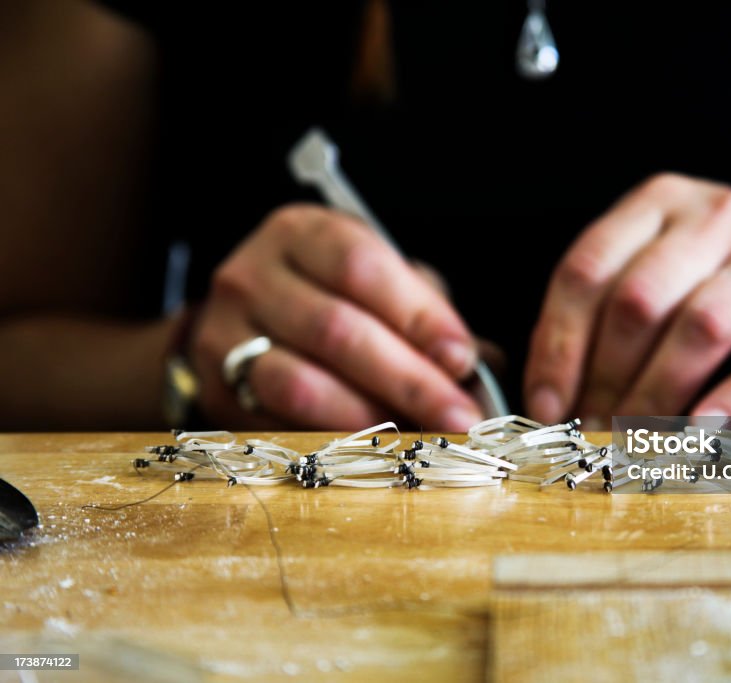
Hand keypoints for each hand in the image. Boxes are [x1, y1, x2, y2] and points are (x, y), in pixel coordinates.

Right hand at [189, 204, 483, 429]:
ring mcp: (223, 334)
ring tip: (420, 437)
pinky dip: (334, 439)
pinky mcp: (216, 390)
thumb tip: (484, 365)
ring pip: (301, 383)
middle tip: (459, 417)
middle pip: (337, 330)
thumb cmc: (333, 297)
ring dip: (372, 416)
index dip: (419, 316)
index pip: (362, 267)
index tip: (463, 358)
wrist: (244, 321)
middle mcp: (252, 276)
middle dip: (410, 380)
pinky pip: (279, 423)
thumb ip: (423, 312)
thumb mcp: (375, 281)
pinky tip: (374, 448)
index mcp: (301, 233)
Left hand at [524, 173, 730, 423]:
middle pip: (638, 300)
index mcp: (655, 203)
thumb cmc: (716, 286)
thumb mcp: (656, 278)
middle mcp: (711, 215)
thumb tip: (552, 405)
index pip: (585, 271)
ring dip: (659, 393)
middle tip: (592, 431)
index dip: (558, 346)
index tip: (546, 407)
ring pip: (700, 324)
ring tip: (635, 439)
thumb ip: (603, 322)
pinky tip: (700, 432)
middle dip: (605, 379)